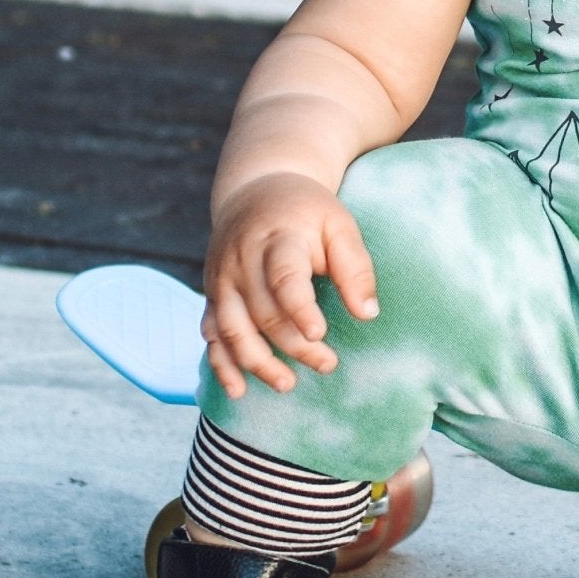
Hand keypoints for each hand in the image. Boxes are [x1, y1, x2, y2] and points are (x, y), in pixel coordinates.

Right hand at [201, 173, 378, 398]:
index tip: (320, 334)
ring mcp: (222, 278)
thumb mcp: (339, 225)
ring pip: (232, 328)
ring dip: (256, 362)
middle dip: (293, 345)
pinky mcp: (212, 294)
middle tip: (328, 364)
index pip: (284, 277)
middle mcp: (242, 260)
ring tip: (287, 384)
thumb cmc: (308, 211)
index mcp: (278, 238)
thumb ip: (354, 268)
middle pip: (263, 311)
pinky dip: (221, 364)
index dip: (299, 308)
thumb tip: (368, 314)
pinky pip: (210, 333)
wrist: (257, 187)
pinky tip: (237, 390)